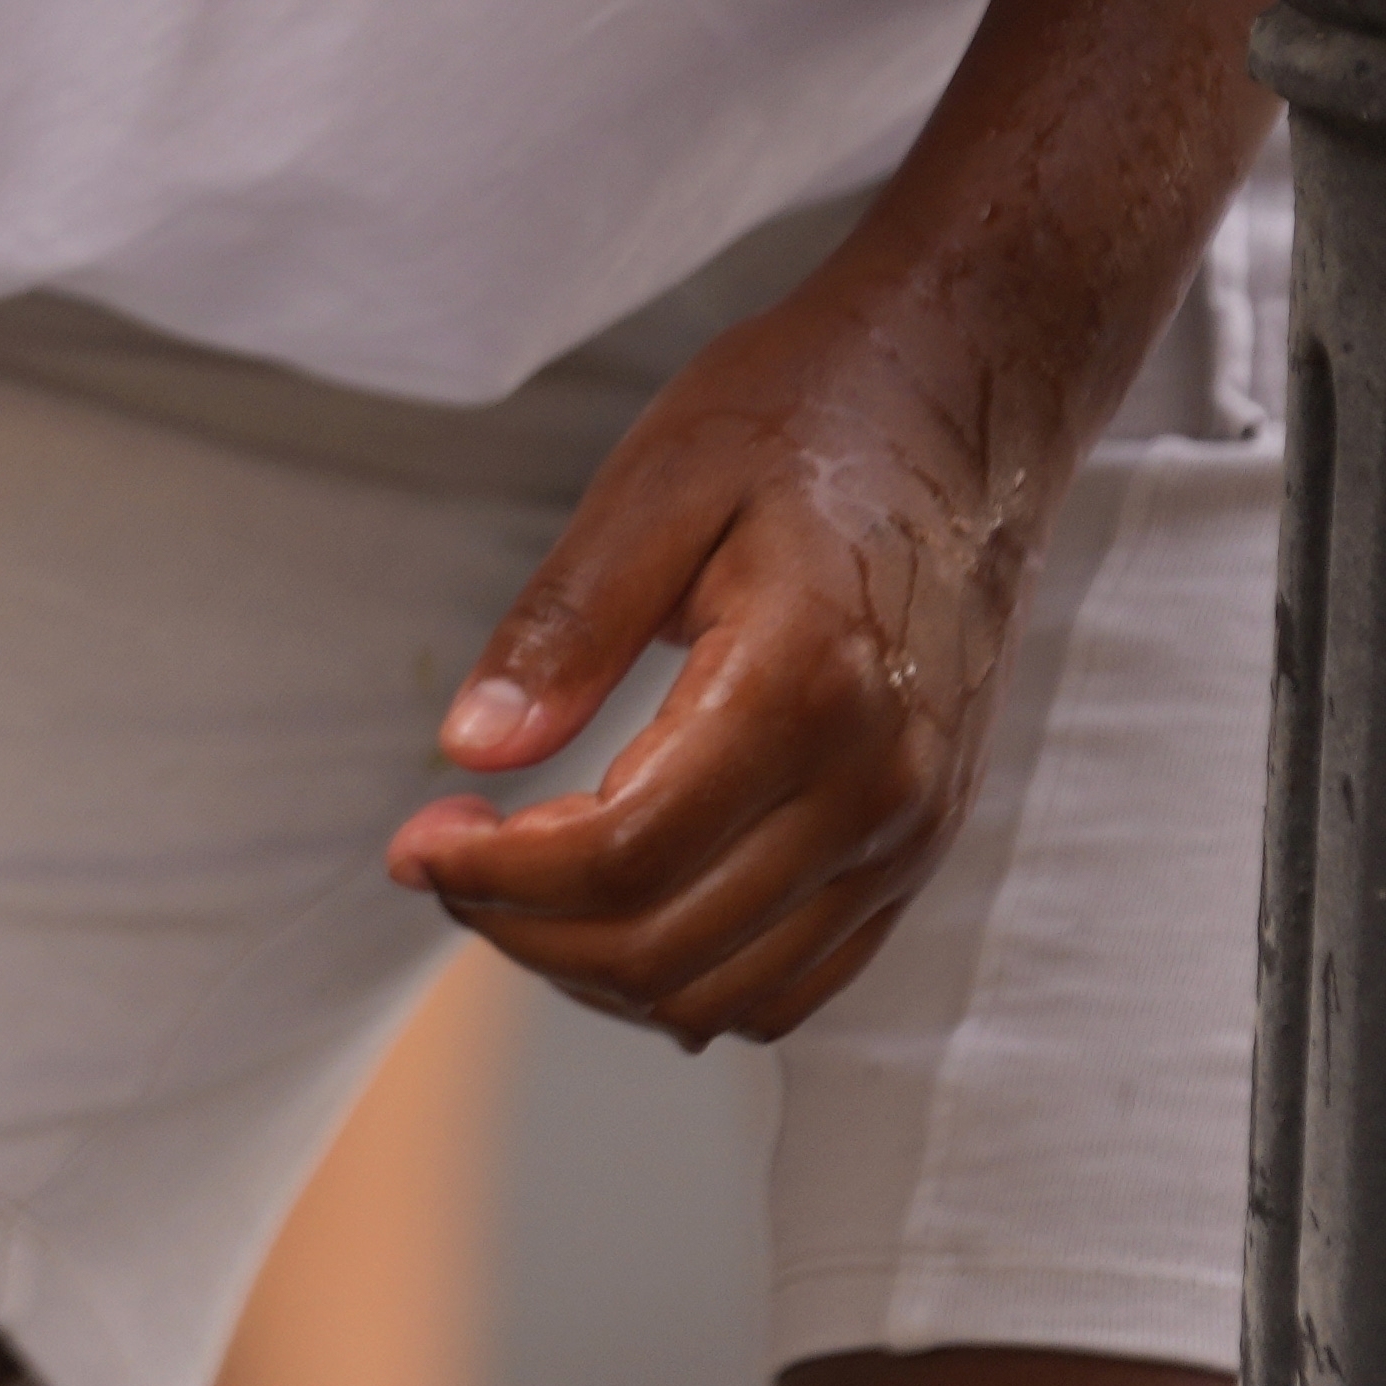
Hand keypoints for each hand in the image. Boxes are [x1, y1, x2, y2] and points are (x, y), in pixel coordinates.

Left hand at [384, 278, 1043, 1045]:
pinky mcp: (922, 843)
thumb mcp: (661, 481)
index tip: (418, 839)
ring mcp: (911, 828)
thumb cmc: (811, 413)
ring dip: (599, 968)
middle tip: (449, 857)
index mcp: (804, 682)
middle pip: (667, 948)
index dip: (495, 877)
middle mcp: (876, 785)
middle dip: (524, 928)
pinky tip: (621, 906)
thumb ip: (566, 625)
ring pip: (729, 994)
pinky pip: (798, 981)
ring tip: (524, 885)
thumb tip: (473, 751)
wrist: (968, 392)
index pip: (624, 856)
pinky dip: (692, 979)